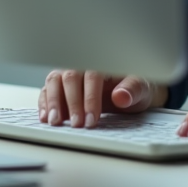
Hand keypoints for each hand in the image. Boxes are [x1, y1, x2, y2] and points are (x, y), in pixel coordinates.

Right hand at [38, 69, 166, 127]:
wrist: (132, 93)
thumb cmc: (136, 88)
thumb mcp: (142, 89)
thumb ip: (133, 90)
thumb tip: (121, 96)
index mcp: (104, 62)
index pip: (92, 75)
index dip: (90, 97)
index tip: (92, 119)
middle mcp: (83, 66)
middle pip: (70, 77)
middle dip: (72, 102)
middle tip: (77, 124)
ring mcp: (70, 76)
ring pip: (55, 81)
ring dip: (53, 102)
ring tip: (56, 122)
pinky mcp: (61, 88)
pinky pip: (47, 91)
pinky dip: (44, 103)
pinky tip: (46, 117)